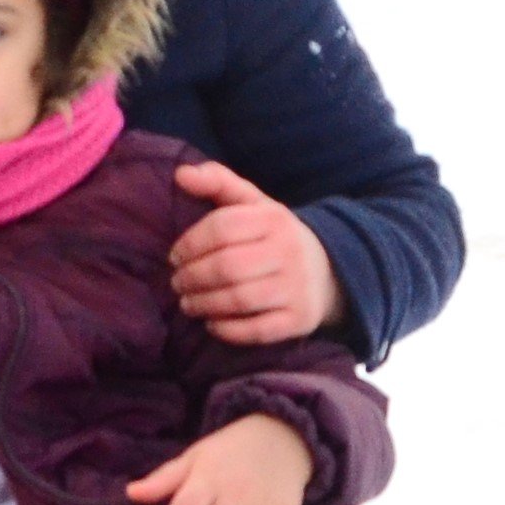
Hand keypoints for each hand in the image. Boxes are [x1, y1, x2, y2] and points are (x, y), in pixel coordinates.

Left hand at [168, 160, 344, 344]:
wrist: (329, 271)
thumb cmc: (274, 236)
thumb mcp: (253, 204)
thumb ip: (218, 182)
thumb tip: (180, 174)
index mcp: (274, 219)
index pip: (222, 228)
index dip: (190, 243)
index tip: (174, 257)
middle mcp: (288, 252)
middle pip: (227, 267)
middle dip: (192, 277)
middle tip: (177, 284)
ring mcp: (296, 288)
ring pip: (239, 299)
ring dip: (203, 304)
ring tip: (188, 304)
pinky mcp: (299, 320)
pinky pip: (257, 330)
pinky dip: (227, 330)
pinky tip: (212, 324)